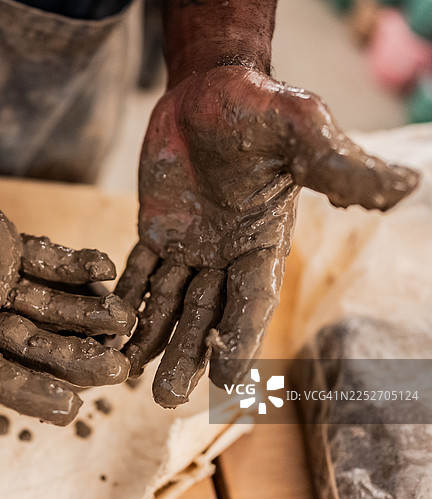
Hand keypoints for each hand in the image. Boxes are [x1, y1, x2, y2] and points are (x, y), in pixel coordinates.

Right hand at [0, 136, 134, 424]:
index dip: (27, 392)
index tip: (70, 408)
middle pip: (32, 349)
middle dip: (73, 359)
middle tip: (118, 367)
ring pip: (49, 309)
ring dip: (86, 315)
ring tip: (123, 317)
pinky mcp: (8, 248)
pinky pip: (50, 263)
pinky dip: (75, 266)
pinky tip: (104, 266)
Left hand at [117, 66, 418, 407]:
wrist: (209, 89)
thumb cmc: (260, 106)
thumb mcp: (300, 130)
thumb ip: (337, 164)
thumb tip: (403, 185)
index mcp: (263, 242)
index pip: (252, 300)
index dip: (239, 339)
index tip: (225, 383)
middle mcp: (226, 254)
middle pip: (205, 315)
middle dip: (186, 355)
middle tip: (164, 397)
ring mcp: (189, 246)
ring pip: (169, 303)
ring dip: (151, 339)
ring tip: (127, 375)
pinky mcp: (156, 231)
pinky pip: (138, 272)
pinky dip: (126, 299)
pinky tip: (109, 328)